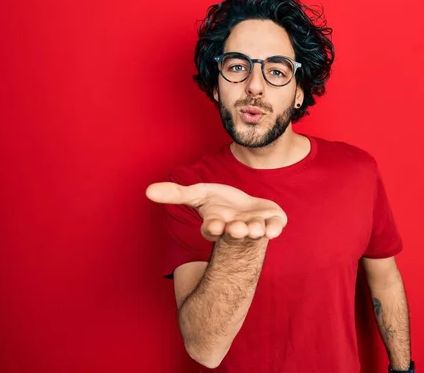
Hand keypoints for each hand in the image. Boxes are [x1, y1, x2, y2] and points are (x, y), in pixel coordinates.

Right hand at [146, 182, 287, 241]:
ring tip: (254, 227)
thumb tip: (147, 191)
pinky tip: (275, 227)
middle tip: (237, 229)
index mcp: (217, 226)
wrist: (247, 207)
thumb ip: (176, 194)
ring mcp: (255, 228)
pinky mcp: (272, 223)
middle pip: (235, 233)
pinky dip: (275, 228)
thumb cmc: (219, 203)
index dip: (213, 228)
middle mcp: (236, 230)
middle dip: (237, 231)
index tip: (214, 225)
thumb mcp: (198, 195)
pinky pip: (274, 228)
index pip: (213, 230)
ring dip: (256, 230)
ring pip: (256, 232)